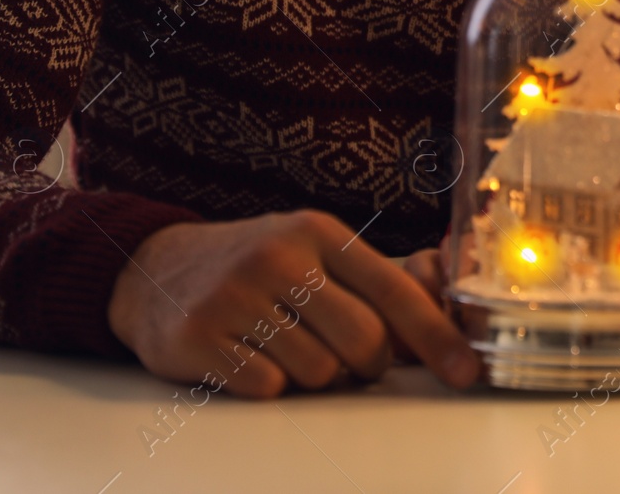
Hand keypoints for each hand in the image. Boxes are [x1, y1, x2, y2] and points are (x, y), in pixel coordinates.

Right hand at [107, 210, 480, 398]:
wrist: (153, 269)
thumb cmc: (257, 266)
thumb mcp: (313, 250)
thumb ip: (376, 278)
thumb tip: (449, 297)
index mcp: (318, 231)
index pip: (393, 289)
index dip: (436, 336)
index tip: (466, 373)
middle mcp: (278, 256)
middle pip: (363, 341)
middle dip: (367, 364)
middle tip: (348, 357)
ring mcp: (235, 295)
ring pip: (318, 372)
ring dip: (315, 376)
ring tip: (287, 346)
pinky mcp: (199, 337)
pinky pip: (268, 388)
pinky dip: (269, 384)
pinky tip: (249, 356)